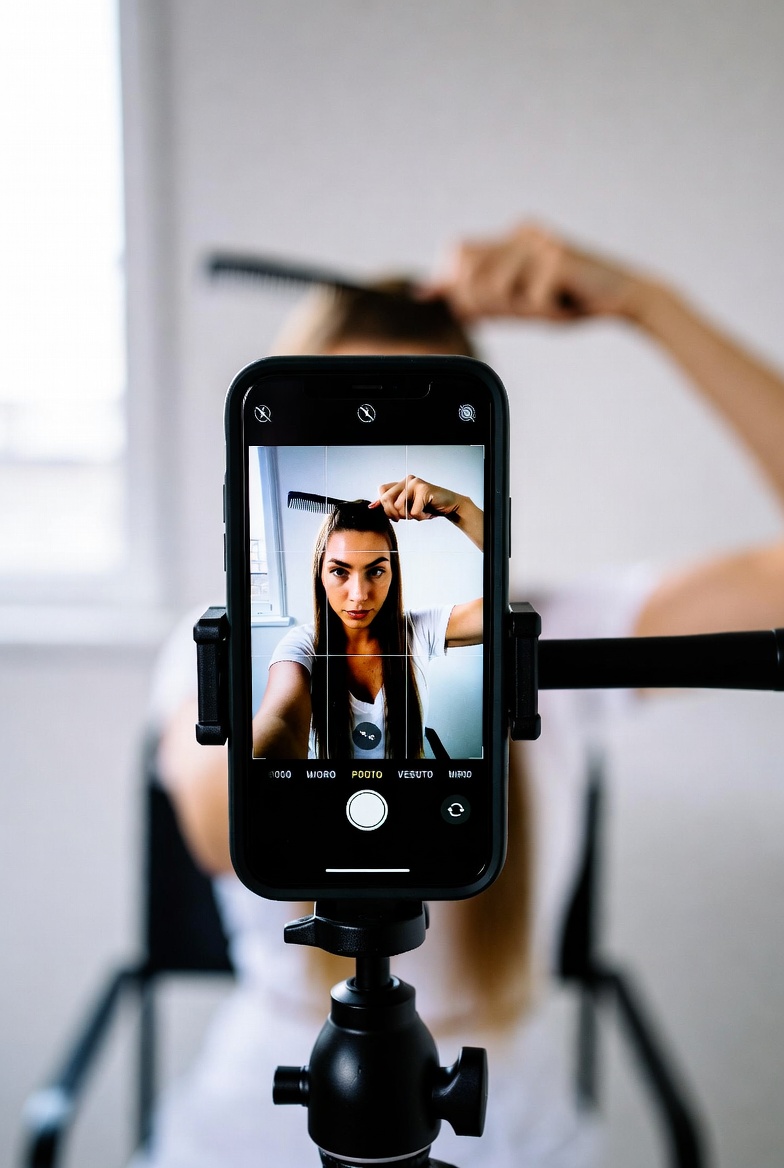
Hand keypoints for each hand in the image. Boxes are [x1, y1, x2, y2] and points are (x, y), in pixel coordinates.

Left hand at [370, 475, 460, 522]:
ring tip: (420, 514)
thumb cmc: (428, 506)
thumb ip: (391, 505)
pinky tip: (428, 513)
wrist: (449, 506)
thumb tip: (372, 506)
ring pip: (400, 507)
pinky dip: (421, 517)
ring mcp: (415, 483)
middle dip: (394, 514)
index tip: (394, 517)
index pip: (382, 492)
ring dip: (410, 517)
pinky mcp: (424, 489)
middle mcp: (407, 480)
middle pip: (386, 499)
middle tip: (405, 518)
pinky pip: (414, 512)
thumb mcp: (406, 508)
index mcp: (401, 483)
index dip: (384, 507)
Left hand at [420, 221, 647, 322]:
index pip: (456, 252)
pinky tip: (567, 303)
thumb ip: (478, 298)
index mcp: (510, 237)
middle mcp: (521, 232)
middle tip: (520, 311)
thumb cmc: (571, 301)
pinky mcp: (556, 258)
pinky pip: (529, 302)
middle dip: (485, 304)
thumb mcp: (518, 303)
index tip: (473, 306)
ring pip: (494, 290)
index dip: (454, 282)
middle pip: (468, 272)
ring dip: (519, 311)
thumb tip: (426, 294)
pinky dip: (546, 313)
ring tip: (547, 306)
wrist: (625, 298)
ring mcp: (538, 242)